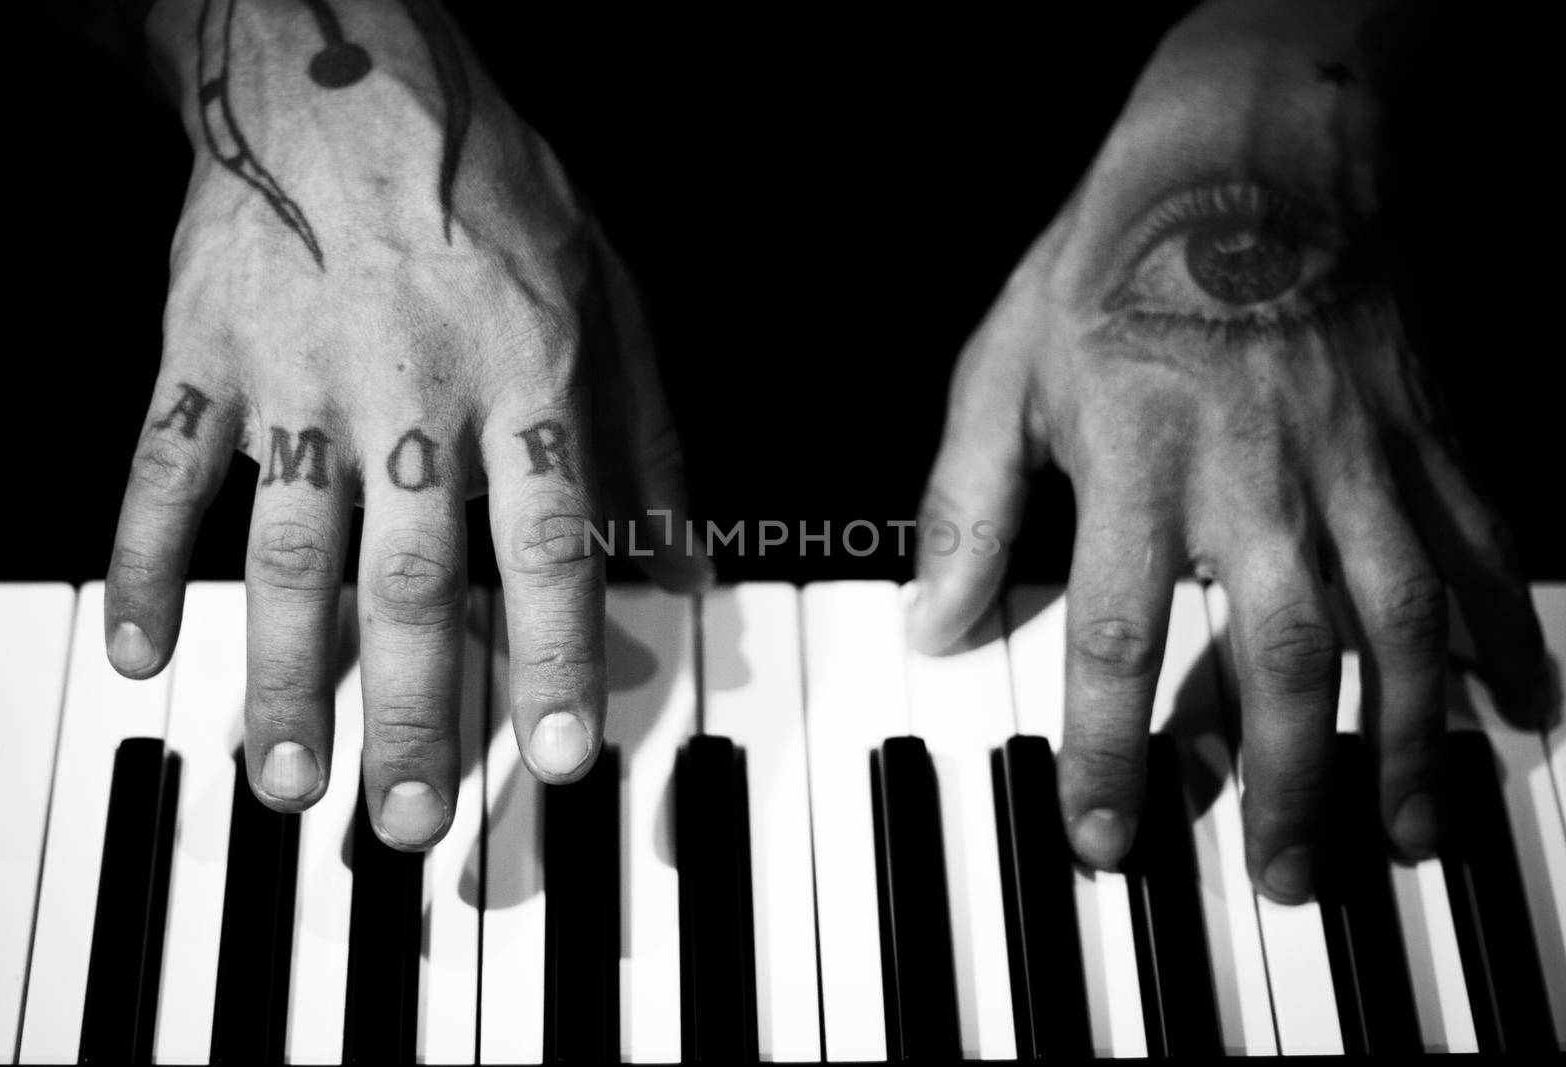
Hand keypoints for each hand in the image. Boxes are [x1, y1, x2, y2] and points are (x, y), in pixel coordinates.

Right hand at [104, 0, 707, 849]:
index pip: (551, 549)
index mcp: (524, 377)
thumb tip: (685, 561)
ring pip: (287, 552)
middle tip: (408, 820)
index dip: (556, 662)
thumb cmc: (490, 188)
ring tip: (286, 777)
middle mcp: (412, 392)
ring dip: (284, 675)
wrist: (344, 74)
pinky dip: (147, 564)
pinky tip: (144, 653)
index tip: (560, 764)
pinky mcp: (202, 353)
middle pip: (411, 581)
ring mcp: (296, 377)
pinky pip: (161, 474)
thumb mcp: (611, 295)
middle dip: (410, 712)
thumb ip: (646, 438)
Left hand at [905, 0, 1548, 900]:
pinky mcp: (1425, 444)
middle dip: (1282, 781)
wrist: (1251, 157)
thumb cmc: (1113, 264)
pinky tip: (1513, 717)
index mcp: (1140, 457)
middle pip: (1281, 655)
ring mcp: (1358, 462)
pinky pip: (1480, 554)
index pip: (1116, 635)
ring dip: (1404, 744)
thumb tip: (935, 621)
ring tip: (1399, 837)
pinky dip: (1503, 641)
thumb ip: (969, 505)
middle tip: (1282, 878)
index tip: (1100, 836)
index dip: (1104, 751)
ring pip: (1401, 625)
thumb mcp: (1002, 368)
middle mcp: (1258, 474)